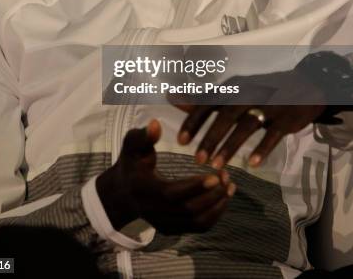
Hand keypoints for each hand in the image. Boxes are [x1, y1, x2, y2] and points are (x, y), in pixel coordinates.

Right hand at [96, 119, 234, 234]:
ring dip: (217, 205)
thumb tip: (156, 123)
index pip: (172, 194)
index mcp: (145, 190)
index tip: (216, 175)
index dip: (195, 187)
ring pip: (197, 222)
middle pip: (189, 210)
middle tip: (226, 175)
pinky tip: (224, 197)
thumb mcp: (132, 147)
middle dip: (212, 195)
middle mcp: (154, 212)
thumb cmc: (131, 164)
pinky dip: (215, 215)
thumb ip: (143, 136)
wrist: (123, 193)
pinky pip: (198, 227)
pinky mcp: (173, 229)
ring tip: (229, 185)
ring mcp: (164, 224)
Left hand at [172, 68, 328, 169]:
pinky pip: (273, 135)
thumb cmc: (261, 92)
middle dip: (210, 138)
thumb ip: (203, 99)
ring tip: (217, 166)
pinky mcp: (285, 118)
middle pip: (225, 116)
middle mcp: (248, 94)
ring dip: (230, 146)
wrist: (304, 86)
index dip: (194, 121)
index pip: (208, 103)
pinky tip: (251, 164)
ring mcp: (268, 106)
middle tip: (196, 159)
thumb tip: (172, 97)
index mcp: (233, 88)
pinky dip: (262, 148)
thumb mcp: (232, 93)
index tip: (181, 141)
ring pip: (246, 126)